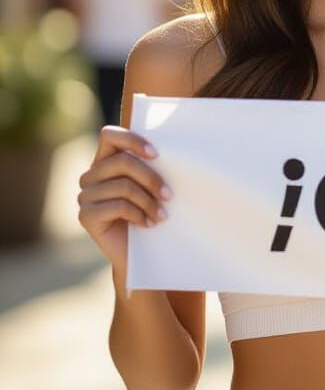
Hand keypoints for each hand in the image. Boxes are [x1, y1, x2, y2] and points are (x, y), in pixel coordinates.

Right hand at [77, 125, 168, 268]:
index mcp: (106, 161)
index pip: (109, 136)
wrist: (143, 253)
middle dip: (151, 178)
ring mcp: (85, 196)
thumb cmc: (152, 213)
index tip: (156, 154)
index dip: (132, 140)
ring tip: (162, 215)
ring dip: (149, 201)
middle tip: (169, 195)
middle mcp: (91, 176)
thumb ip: (152, 166)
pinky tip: (148, 223)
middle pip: (122, 162)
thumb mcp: (153, 186)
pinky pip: (117, 206)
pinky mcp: (85, 216)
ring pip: (123, 186)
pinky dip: (138, 214)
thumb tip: (175, 149)